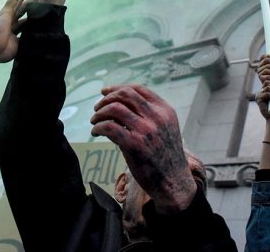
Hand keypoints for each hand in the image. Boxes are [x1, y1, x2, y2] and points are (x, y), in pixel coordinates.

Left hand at [91, 84, 196, 212]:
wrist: (174, 182)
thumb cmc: (166, 157)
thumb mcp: (165, 129)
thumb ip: (150, 115)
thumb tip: (120, 104)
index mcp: (165, 110)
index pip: (138, 89)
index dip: (117, 87)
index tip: (105, 91)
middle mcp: (157, 117)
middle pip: (125, 95)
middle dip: (106, 98)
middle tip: (97, 108)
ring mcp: (146, 130)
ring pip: (114, 108)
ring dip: (99, 113)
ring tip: (94, 121)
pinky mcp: (134, 144)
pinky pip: (109, 127)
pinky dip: (98, 127)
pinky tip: (96, 132)